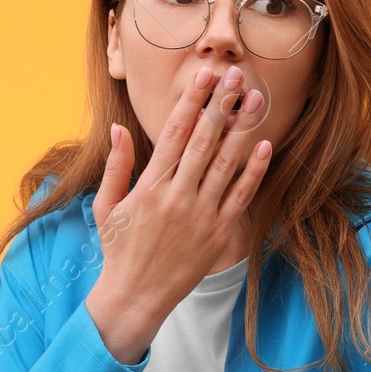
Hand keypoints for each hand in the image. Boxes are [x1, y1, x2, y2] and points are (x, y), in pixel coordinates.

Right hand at [87, 63, 269, 363]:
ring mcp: (201, 216)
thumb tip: (119, 127)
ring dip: (243, 129)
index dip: (191, 101)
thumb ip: (117, 166)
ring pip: (227, 164)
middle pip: (204, 141)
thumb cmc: (119, 249)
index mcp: (150, 187)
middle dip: (221, 105)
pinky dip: (253, 172)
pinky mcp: (218, 235)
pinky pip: (240, 197)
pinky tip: (264, 147)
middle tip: (236, 75)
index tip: (204, 75)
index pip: (175, 133)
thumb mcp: (106, 206)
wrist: (136, 296)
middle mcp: (177, 198)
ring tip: (256, 99)